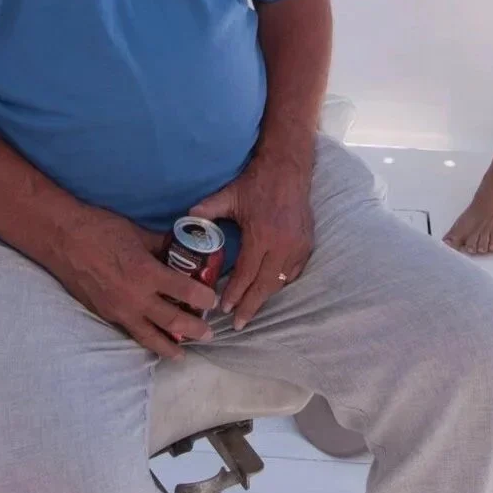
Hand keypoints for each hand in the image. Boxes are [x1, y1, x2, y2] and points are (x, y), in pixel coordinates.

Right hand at [44, 209, 220, 358]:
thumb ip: (160, 245)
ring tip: (182, 353)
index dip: (203, 297)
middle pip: (173, 322)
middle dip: (194, 329)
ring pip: (150, 337)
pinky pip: (130, 332)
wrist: (62, 239)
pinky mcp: (104, 314)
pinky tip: (151, 342)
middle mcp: (135, 298)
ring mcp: (118, 310)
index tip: (213, 300)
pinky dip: (144, 339)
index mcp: (147, 273)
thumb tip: (179, 247)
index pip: (185, 291)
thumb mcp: (137, 233)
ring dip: (170, 346)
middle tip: (208, 333)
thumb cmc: (100, 229)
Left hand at [189, 146, 315, 329]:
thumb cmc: (256, 183)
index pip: (246, 274)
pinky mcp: (307, 245)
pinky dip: (280, 283)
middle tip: (238, 324)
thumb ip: (207, 211)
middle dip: (250, 306)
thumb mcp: (229, 196)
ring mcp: (298, 246)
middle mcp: (282, 245)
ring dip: (265, 297)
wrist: (288, 169)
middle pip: (265, 285)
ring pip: (280, 282)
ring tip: (250, 309)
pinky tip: (269, 288)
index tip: (224, 309)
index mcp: (261, 235)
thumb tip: (185, 221)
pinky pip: (293, 273)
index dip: (235, 293)